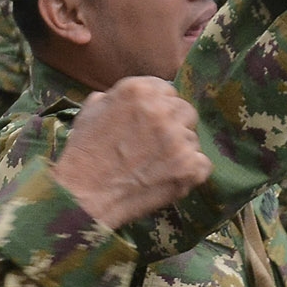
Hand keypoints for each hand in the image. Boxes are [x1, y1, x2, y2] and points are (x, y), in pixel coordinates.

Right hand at [51, 75, 209, 227]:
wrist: (84, 196)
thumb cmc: (83, 155)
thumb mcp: (90, 111)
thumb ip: (116, 97)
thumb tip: (134, 98)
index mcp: (139, 91)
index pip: (167, 91)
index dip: (159, 108)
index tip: (150, 125)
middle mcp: (162, 110)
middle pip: (185, 111)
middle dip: (173, 127)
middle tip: (154, 147)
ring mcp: (178, 139)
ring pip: (193, 138)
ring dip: (179, 150)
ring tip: (154, 167)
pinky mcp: (189, 167)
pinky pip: (202, 164)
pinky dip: (189, 173)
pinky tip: (166, 178)